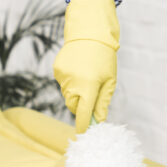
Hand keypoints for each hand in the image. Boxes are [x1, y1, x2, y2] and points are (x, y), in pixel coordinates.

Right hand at [53, 0, 118, 132]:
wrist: (89, 33)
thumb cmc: (104, 58)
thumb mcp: (109, 81)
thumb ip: (102, 103)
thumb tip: (99, 121)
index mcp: (88, 88)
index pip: (83, 115)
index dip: (83, 126)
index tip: (84, 133)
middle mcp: (73, 84)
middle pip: (73, 107)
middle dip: (81, 108)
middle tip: (91, 98)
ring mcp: (63, 77)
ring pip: (68, 95)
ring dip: (76, 94)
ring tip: (87, 76)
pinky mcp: (57, 70)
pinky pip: (63, 84)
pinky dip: (71, 82)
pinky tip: (79, 69)